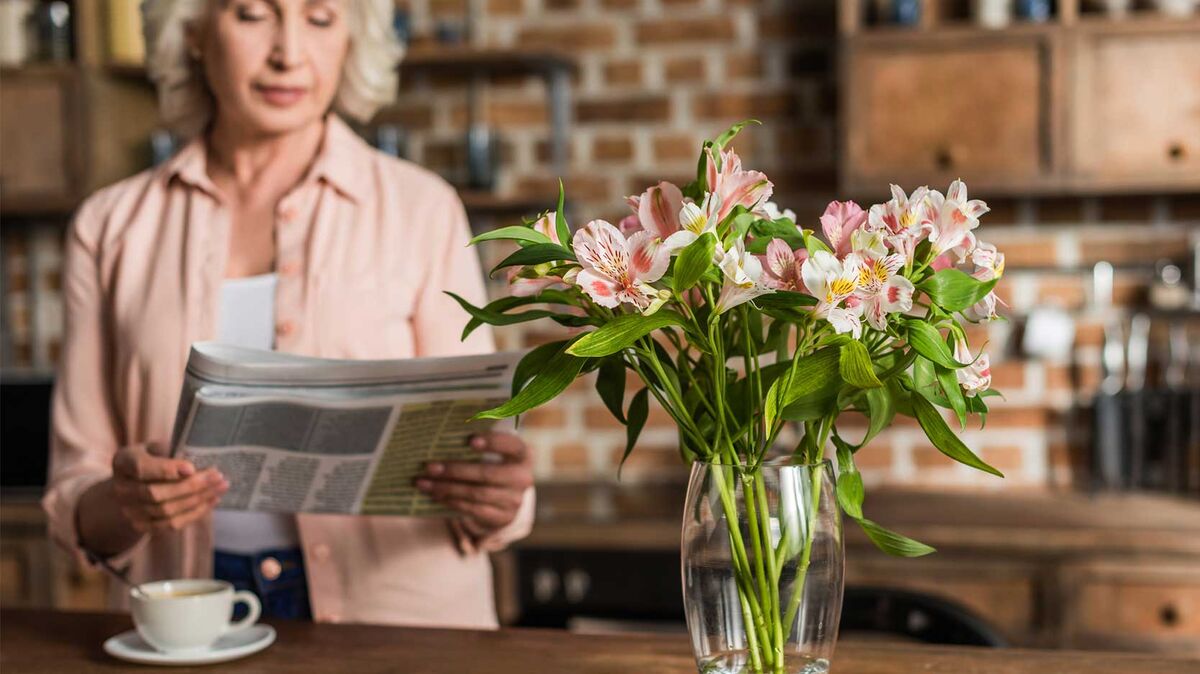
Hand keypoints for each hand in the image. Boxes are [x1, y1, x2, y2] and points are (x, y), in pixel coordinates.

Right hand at [111, 443, 227, 532]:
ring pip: (165, 511)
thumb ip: (174, 450)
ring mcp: (129, 510)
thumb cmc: (155, 457)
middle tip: (217, 476)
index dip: (166, 470)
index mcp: (123, 462)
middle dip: (190, 486)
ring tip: (221, 487)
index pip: (141, 468)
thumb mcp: (159, 446)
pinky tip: (212, 500)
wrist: (136, 482)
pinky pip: (170, 525)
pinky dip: (194, 514)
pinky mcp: (142, 526)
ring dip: (197, 500)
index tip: (192, 467)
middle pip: (155, 493)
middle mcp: (121, 489)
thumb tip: (201, 459)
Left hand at [416, 432, 531, 538]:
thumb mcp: (495, 451)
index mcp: (522, 454)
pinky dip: (452, 502)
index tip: (469, 440)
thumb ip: (477, 443)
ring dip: (447, 489)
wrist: (507, 496)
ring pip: (476, 494)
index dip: (492, 442)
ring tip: (424, 484)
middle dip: (455, 470)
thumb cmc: (494, 463)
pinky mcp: (503, 517)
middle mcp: (523, 477)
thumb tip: (440, 438)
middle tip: (429, 467)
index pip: (511, 445)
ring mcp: (514, 500)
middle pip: (487, 474)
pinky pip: (474, 510)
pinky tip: (436, 496)